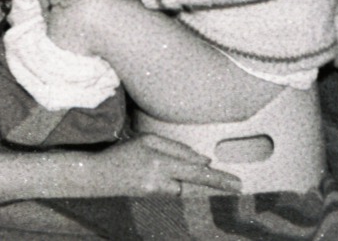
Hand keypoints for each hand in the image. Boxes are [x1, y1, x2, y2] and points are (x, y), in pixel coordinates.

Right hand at [92, 133, 242, 196]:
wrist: (97, 176)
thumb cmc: (122, 152)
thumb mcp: (147, 141)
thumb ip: (175, 148)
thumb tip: (202, 161)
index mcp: (160, 161)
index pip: (194, 168)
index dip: (215, 174)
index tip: (235, 180)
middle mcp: (160, 180)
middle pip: (196, 182)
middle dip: (218, 184)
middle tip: (240, 187)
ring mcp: (156, 192)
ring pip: (185, 187)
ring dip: (196, 183)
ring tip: (215, 181)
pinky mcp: (152, 197)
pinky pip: (174, 190)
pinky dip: (181, 184)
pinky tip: (182, 180)